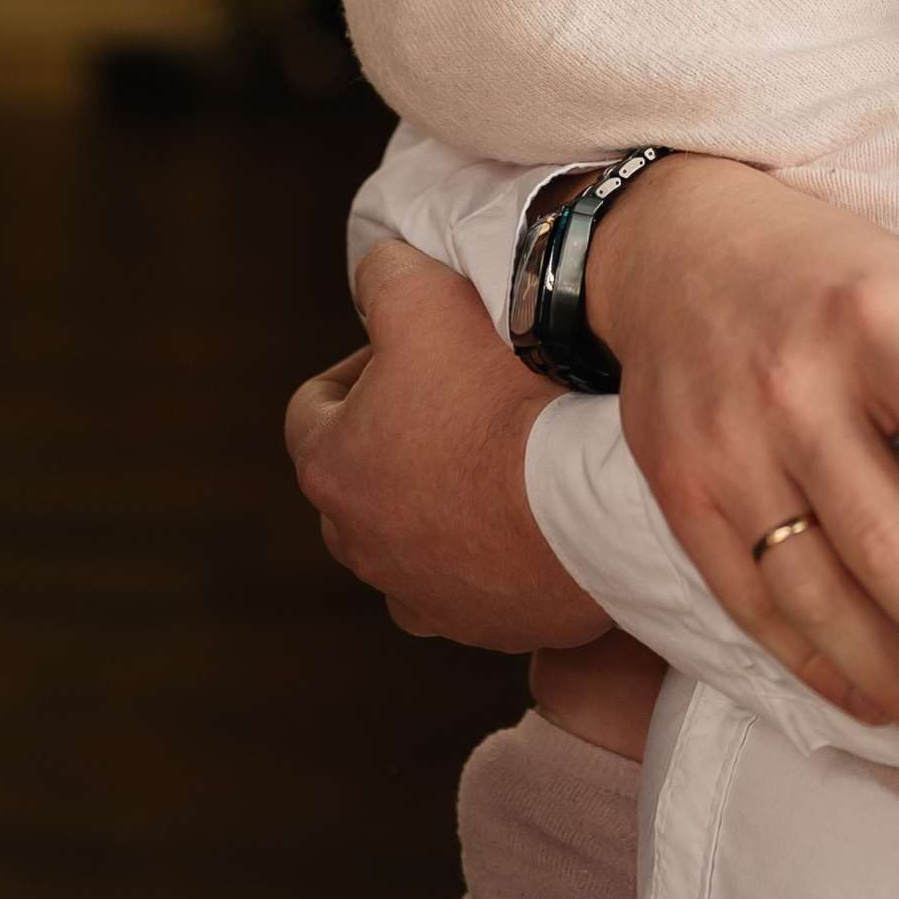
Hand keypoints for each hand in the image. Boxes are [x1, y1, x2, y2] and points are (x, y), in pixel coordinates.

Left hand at [285, 243, 609, 650]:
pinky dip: (489, 554)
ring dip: (438, 502)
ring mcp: (420, 594)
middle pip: (359, 477)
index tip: (415, 346)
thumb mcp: (424, 295)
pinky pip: (472, 586)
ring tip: (502, 458)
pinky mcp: (483, 625)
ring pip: (409, 539)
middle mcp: (359, 545)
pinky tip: (531, 515)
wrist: (585, 501)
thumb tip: (378, 274)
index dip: (363, 362)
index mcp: (330, 469)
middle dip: (398, 436)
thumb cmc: (497, 399)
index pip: (314, 406)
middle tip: (463, 396)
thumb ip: (384, 273)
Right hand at [584, 156, 898, 757]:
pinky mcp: (681, 492)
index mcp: (876, 316)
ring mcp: (728, 444)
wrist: (679, 247)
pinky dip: (818, 666)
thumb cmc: (839, 278)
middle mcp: (795, 381)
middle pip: (886, 536)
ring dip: (896, 678)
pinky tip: (876, 703)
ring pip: (817, 591)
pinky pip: (753, 604)